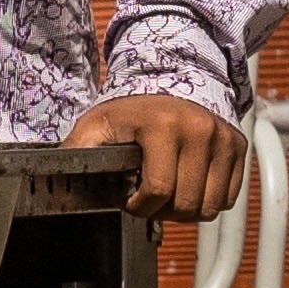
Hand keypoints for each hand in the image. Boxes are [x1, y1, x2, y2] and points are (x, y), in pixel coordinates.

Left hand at [65, 86, 240, 219]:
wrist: (172, 76)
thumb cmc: (133, 106)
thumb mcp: (99, 123)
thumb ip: (77, 148)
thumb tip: (51, 173)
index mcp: (163, 126)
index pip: (158, 191)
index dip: (139, 207)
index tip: (130, 202)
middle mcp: (199, 130)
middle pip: (186, 203)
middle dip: (163, 211)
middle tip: (149, 201)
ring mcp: (223, 138)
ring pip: (210, 206)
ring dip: (187, 210)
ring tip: (170, 196)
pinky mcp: (238, 146)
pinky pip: (229, 196)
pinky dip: (209, 201)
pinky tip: (189, 188)